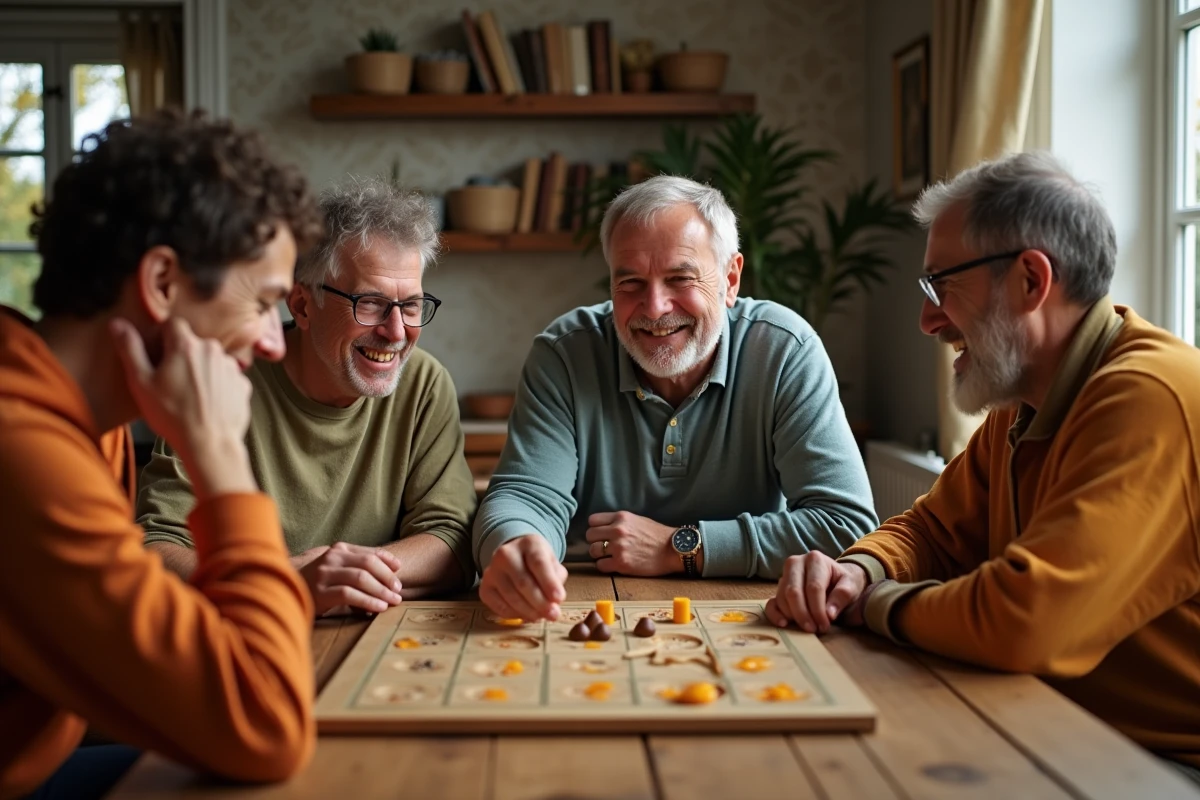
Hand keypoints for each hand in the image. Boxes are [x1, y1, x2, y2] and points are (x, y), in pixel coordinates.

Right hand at [110, 317, 254, 498]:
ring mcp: (232, 368)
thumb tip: (117, 323)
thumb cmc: (172, 415)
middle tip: (170, 381)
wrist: (210, 444)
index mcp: (186, 345)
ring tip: (190, 396)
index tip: (157, 355)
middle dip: (181, 355)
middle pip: (192, 343)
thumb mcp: (141, 382)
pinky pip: (226, 378)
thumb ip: (130, 349)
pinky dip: (217, 386)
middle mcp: (213, 350)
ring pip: (211, 361)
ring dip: (201, 371)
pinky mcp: (243, 385)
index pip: (172, 324)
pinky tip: (208, 404)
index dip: (162, 337)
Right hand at [296, 542, 403, 616]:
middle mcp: (331, 558)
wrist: (281, 589)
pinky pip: (349, 594)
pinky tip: (378, 608)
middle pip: (368, 564)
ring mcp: (324, 574)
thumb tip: (392, 568)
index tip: (399, 570)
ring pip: (360, 578)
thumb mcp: (336, 567)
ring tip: (392, 601)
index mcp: (338, 549)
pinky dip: (367, 600)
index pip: (370, 552)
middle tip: (398, 591)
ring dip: (381, 590)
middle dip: (387, 578)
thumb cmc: (316, 581)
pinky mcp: (319, 592)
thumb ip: (357, 565)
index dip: (388, 561)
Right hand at [479, 535, 567, 621]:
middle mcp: (506, 554)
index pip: (538, 563)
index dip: (549, 583)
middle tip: (553, 614)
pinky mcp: (485, 588)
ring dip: (529, 612)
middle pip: (523, 582)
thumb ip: (556, 579)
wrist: (516, 558)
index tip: (559, 598)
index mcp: (529, 544)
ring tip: (541, 616)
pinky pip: (500, 607)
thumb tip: (554, 601)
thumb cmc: (537, 563)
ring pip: (511, 597)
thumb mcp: (552, 564)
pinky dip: (515, 615)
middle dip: (540, 603)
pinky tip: (526, 615)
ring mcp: (492, 570)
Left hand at [585, 511, 674, 575]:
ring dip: (599, 555)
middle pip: (590, 535)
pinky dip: (605, 566)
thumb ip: (619, 522)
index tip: (601, 534)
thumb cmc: (657, 535)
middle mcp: (617, 530)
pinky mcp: (621, 563)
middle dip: (596, 541)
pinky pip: (600, 565)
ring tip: (609, 556)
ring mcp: (618, 547)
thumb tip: (603, 528)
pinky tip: (614, 565)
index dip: (596, 528)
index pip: (593, 520)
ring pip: (593, 551)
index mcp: (621, 517)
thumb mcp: (637, 520)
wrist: (673, 549)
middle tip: (605, 546)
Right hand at [765, 552, 867, 633]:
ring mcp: (784, 575)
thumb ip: (842, 596)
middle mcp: (795, 563)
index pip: (813, 587)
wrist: (836, 581)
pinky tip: (783, 624)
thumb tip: (829, 614)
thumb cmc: (844, 583)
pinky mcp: (778, 589)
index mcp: (815, 559)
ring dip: (793, 617)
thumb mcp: (851, 586)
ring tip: (808, 628)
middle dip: (803, 614)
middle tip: (813, 630)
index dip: (818, 609)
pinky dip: (774, 614)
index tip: (824, 626)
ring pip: (782, 598)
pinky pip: (771, 603)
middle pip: (794, 592)